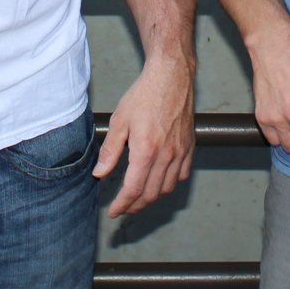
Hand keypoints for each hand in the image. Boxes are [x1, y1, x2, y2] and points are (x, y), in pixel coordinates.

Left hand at [95, 57, 194, 217]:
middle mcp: (166, 155)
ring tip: (139, 197)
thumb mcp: (119, 121)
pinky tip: (160, 180)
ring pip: (167, 187)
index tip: (114, 211)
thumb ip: (110, 150)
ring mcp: (180, 152)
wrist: (172, 76)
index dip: (122, 204)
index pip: (133, 190)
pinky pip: (182, 174)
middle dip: (135, 205)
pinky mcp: (189, 146)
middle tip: (124, 207)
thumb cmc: (145, 94)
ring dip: (152, 197)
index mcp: (146, 150)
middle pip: (150, 194)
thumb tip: (100, 172)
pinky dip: (170, 183)